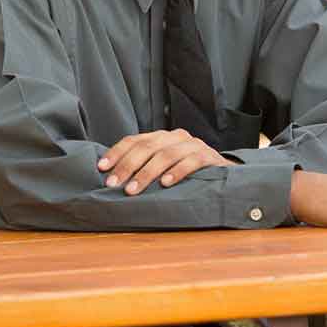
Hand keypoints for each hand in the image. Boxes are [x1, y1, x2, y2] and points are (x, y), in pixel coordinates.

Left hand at [96, 129, 232, 194]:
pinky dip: (177, 172)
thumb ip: (144, 166)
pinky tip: (166, 184)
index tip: (102, 168)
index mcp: (160, 137)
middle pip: (146, 147)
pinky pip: (191, 162)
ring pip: (165, 155)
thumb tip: (113, 178)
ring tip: (133, 189)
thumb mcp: (164, 166)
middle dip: (127, 166)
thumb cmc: (187, 172)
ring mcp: (192, 145)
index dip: (116, 153)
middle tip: (114, 184)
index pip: (134, 140)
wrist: (225, 173)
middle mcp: (175, 137)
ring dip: (147, 173)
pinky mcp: (209, 157)